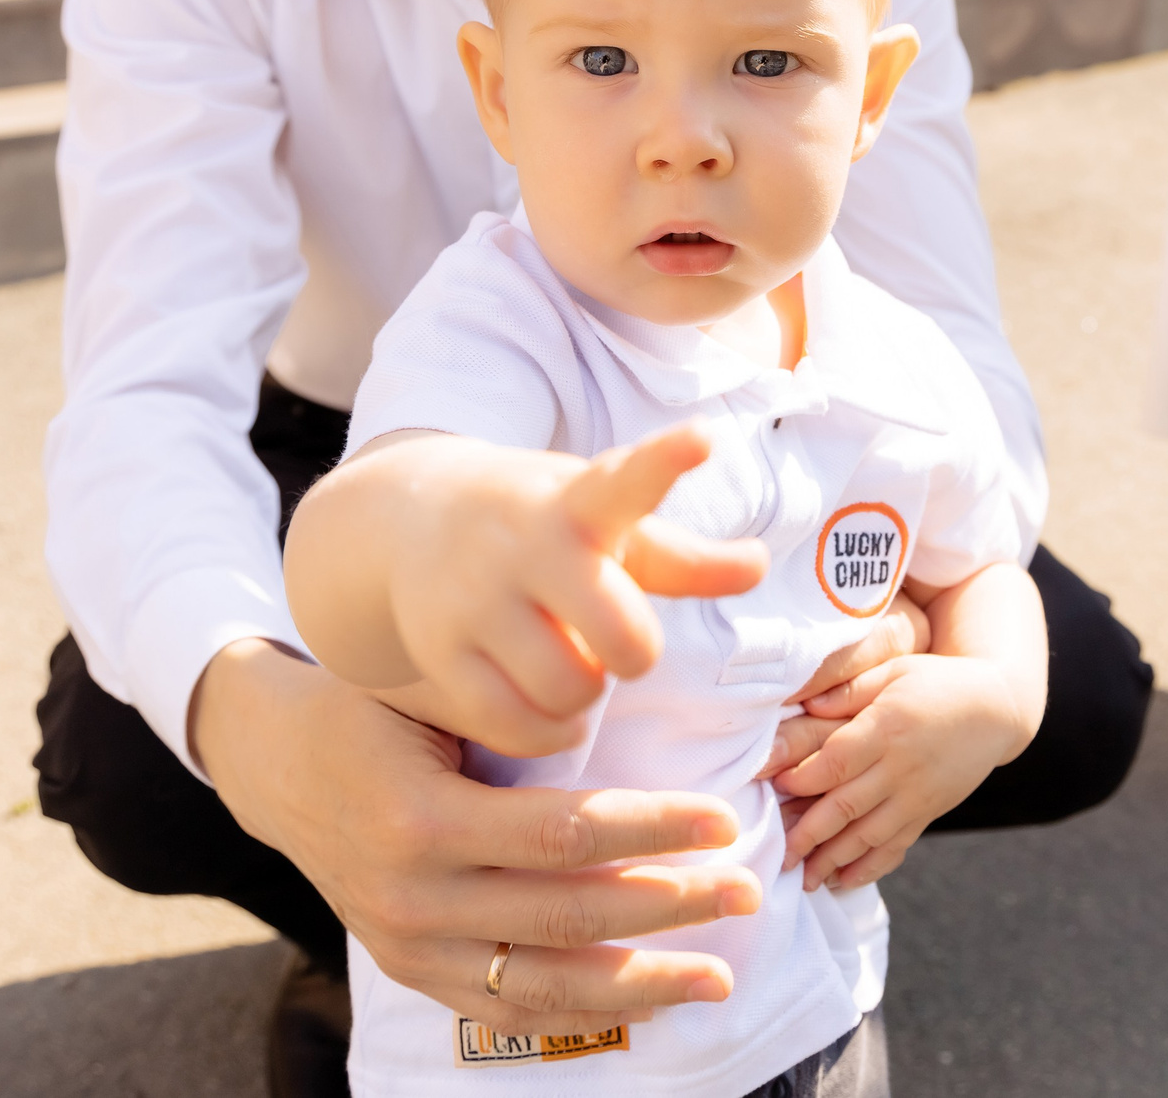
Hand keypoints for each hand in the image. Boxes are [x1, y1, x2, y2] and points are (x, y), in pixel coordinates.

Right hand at [194, 640, 764, 1036]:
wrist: (275, 761)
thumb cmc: (367, 702)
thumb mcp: (428, 688)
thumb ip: (516, 709)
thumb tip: (630, 705)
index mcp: (420, 818)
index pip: (563, 835)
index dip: (652, 831)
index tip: (721, 822)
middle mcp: (412, 898)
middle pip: (567, 915)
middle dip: (670, 907)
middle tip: (747, 890)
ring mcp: (409, 947)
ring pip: (545, 984)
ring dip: (643, 982)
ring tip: (718, 975)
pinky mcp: (411, 972)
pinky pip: (507, 1009)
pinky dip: (581, 1012)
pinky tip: (645, 1003)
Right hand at [387, 425, 768, 757]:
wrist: (408, 516)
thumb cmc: (541, 524)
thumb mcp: (608, 524)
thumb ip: (683, 556)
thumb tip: (759, 565)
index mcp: (580, 502)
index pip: (628, 479)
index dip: (667, 460)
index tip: (702, 437)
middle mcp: (526, 544)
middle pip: (622, 637)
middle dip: (633, 652)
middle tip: (617, 641)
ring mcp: (476, 597)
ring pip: (569, 689)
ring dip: (585, 693)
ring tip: (573, 665)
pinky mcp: (440, 649)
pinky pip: (515, 725)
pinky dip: (545, 731)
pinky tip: (547, 705)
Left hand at [771, 652, 1039, 890]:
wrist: (997, 710)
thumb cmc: (937, 682)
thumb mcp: (895, 668)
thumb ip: (850, 687)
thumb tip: (807, 702)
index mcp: (888, 727)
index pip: (837, 762)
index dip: (804, 779)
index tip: (774, 789)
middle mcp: (901, 767)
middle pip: (847, 806)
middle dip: (809, 834)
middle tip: (778, 855)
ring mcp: (917, 795)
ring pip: (869, 835)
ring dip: (833, 860)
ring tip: (804, 879)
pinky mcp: (928, 812)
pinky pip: (897, 846)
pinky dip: (870, 867)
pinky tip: (844, 881)